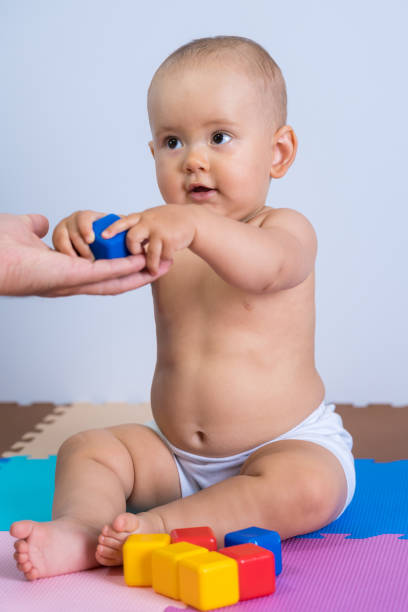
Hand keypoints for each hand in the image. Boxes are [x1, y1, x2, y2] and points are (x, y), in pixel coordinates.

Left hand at [0, 213, 170, 296]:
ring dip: (140, 274)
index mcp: (61, 271)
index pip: (97, 270)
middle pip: (113, 280)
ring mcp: (73, 281)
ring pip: (115, 280)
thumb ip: (36, 226)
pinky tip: (145, 264)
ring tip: (163, 266)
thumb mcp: (22, 229)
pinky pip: (106, 274)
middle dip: (139, 274)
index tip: (138, 257)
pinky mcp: (74, 277)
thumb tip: (42, 222)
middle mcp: (70, 281)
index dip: (119, 265)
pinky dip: (127, 270)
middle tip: (163, 265)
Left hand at [101, 204, 197, 273]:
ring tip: (153, 270)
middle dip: (133, 250)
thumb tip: (120, 238)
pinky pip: (162, 257)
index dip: (112, 229)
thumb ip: (137, 226)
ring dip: (151, 264)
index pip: (123, 222)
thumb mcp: (151, 217)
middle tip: (138, 256)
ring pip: (149, 253)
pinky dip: (163, 261)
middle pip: (132, 238)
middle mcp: (149, 222)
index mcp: (141, 217)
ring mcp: (160, 231)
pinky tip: (167, 260)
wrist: (191, 220)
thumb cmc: (168, 221)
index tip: (103, 237)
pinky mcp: (171, 240)